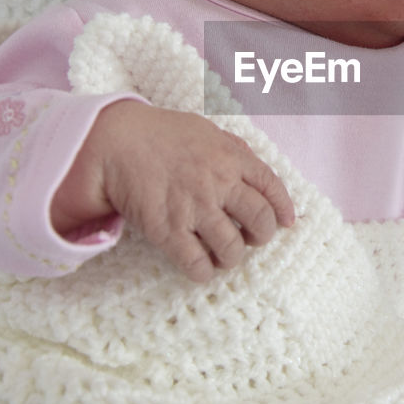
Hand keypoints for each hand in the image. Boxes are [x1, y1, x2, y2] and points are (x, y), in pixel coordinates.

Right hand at [52, 100, 294, 281]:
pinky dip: (204, 272)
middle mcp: (219, 184)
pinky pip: (197, 264)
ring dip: (232, 257)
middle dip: (262, 236)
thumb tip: (253, 167)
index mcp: (232, 157)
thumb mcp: (206, 130)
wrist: (116, 140)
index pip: (272, 187)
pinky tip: (201, 267)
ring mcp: (194, 208)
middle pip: (260, 221)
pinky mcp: (168, 231)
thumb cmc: (161, 133)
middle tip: (252, 239)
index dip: (284, 209)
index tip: (287, 222)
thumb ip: (233, 148)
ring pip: (232, 249)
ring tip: (223, 254)